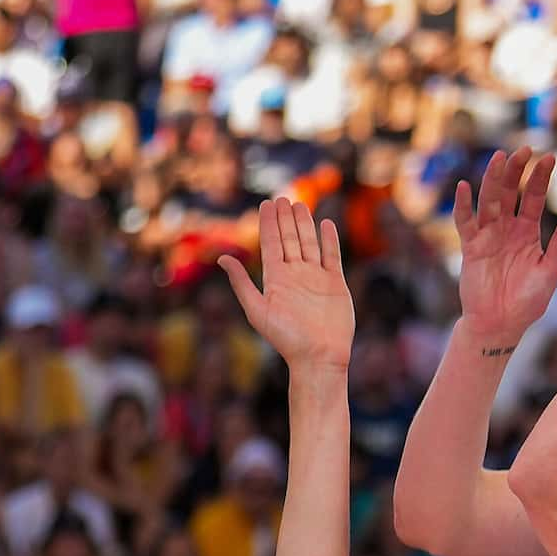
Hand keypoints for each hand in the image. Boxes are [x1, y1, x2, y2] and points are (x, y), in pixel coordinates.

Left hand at [220, 197, 351, 374]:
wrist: (319, 357)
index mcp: (275, 279)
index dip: (268, 224)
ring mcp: (316, 278)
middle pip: (289, 239)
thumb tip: (221, 258)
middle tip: (282, 197)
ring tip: (300, 205)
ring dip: (304, 224)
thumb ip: (241, 283)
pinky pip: (332, 256)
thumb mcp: (257, 310)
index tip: (266, 204)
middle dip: (285, 219)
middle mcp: (295, 275)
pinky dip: (329, 240)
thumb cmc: (286, 339)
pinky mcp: (335, 284)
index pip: (271, 244)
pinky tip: (326, 224)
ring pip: (309, 243)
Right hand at [451, 149, 556, 346]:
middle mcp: (507, 229)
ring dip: (493, 180)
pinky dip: (462, 205)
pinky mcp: (471, 247)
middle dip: (517, 171)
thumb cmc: (528, 301)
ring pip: (489, 201)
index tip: (549, 157)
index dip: (540, 178)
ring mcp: (488, 236)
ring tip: (499, 158)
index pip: (533, 198)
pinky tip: (464, 186)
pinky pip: (465, 222)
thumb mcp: (551, 270)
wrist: (502, 325)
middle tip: (525, 148)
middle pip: (510, 192)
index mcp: (528, 232)